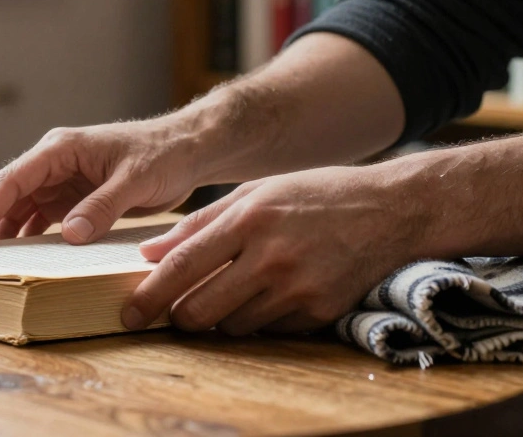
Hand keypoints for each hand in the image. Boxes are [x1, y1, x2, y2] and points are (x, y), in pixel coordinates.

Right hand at [0, 121, 197, 246]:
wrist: (187, 150)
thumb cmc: (163, 156)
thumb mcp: (135, 181)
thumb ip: (102, 206)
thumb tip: (70, 234)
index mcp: (60, 149)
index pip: (11, 180)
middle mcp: (52, 163)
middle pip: (2, 192)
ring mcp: (60, 181)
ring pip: (15, 208)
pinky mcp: (71, 198)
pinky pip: (37, 219)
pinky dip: (22, 238)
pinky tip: (12, 260)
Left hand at [123, 163, 424, 334]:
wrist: (392, 210)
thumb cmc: (315, 195)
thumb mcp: (253, 193)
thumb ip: (198, 223)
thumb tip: (149, 252)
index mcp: (248, 219)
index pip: (183, 266)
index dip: (150, 295)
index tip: (129, 313)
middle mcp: (271, 256)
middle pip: (201, 309)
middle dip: (179, 317)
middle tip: (173, 312)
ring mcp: (298, 287)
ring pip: (232, 326)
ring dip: (220, 318)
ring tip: (231, 291)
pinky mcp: (321, 311)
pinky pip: (269, 330)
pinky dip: (258, 319)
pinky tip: (268, 294)